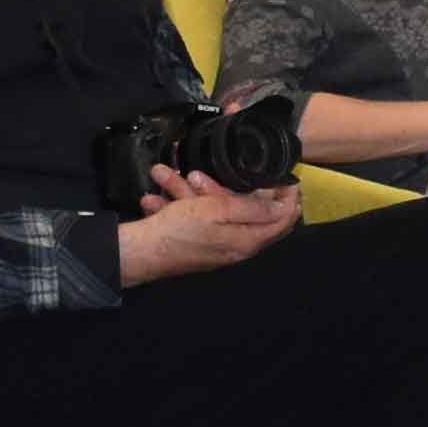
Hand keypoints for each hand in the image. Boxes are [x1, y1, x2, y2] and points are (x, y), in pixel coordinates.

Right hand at [115, 170, 299, 283]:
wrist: (139, 253)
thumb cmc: (179, 231)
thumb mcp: (218, 210)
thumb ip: (252, 208)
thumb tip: (284, 208)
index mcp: (246, 240)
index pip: (281, 221)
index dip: (288, 199)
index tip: (286, 176)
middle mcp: (234, 244)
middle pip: (243, 209)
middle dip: (223, 186)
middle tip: (201, 173)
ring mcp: (214, 243)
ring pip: (210, 207)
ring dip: (189, 190)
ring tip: (166, 175)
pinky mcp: (195, 240)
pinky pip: (192, 215)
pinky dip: (176, 202)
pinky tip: (155, 197)